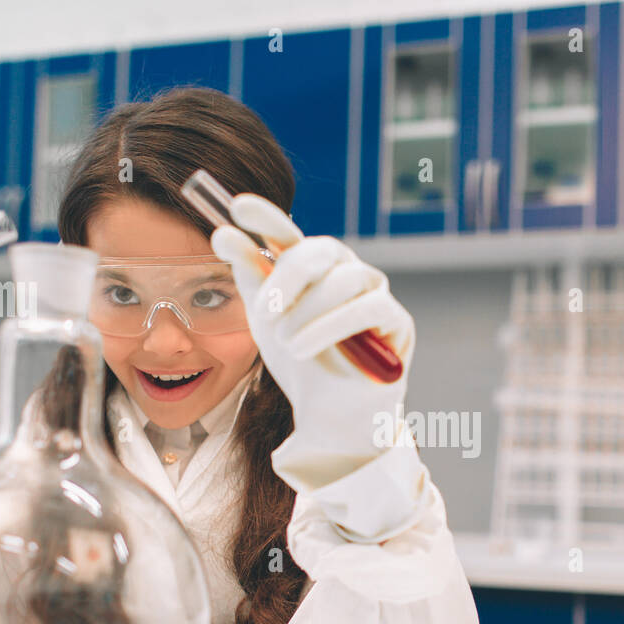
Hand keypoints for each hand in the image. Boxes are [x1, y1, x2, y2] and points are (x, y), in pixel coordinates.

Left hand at [211, 195, 427, 540]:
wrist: (328, 417)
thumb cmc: (300, 366)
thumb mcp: (265, 322)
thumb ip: (250, 280)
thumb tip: (226, 235)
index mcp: (313, 270)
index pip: (291, 234)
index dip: (267, 217)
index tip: (237, 206)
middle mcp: (346, 272)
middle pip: (319, 250)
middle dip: (287, 277)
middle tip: (268, 310)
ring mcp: (375, 293)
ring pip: (342, 279)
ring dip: (307, 313)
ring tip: (288, 344)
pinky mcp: (397, 321)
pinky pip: (368, 307)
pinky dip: (331, 327)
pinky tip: (307, 349)